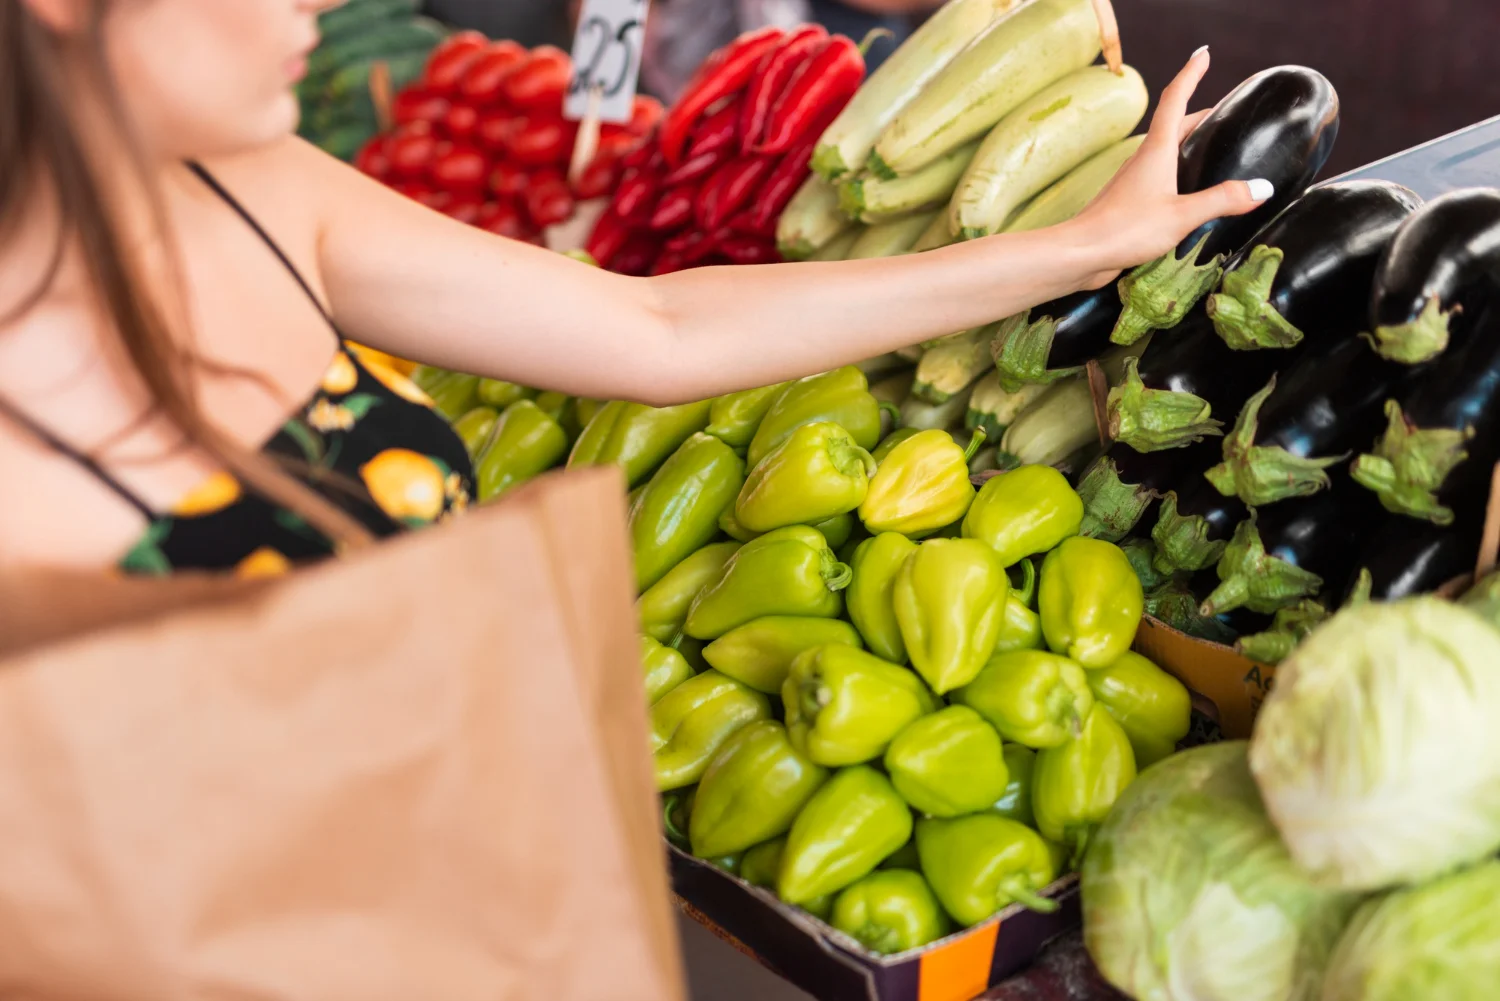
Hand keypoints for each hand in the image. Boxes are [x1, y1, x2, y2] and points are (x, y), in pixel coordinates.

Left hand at [1063, 47, 1272, 289]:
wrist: (1079, 253)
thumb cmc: (1126, 229)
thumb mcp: (1182, 216)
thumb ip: (1222, 200)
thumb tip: (1262, 189)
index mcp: (1156, 151)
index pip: (1175, 100)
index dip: (1191, 74)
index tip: (1203, 54)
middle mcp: (1143, 159)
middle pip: (1174, 125)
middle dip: (1200, 113)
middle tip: (1225, 111)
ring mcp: (1134, 179)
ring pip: (1166, 151)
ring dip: (1189, 142)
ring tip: (1213, 147)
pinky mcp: (1130, 200)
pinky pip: (1160, 175)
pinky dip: (1179, 170)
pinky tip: (1189, 189)